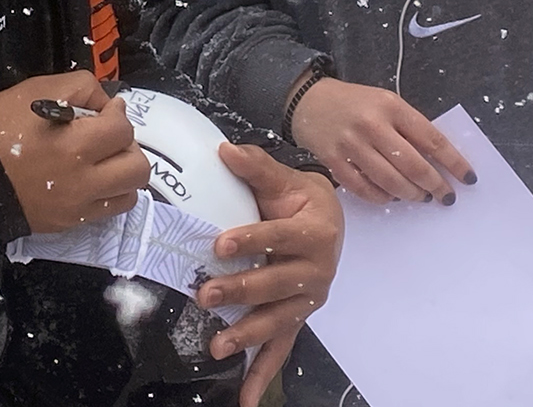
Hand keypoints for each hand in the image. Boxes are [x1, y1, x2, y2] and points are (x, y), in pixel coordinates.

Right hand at [0, 71, 149, 233]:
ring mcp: (77, 207)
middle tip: (109, 137)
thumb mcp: (37, 88)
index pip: (123, 129)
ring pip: (130, 194)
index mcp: (75, 145)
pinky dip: (110, 194)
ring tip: (105, 160)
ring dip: (125, 173)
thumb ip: (82, 88)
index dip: (118, 113)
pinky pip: (108, 212)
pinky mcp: (68, 223)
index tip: (105, 110)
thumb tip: (107, 105)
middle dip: (129, 145)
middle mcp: (83, 181)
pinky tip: (93, 180)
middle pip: (137, 167)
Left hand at [192, 144, 343, 406]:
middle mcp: (317, 271)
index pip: (279, 237)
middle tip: (205, 293)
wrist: (328, 219)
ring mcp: (308, 299)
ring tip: (218, 345)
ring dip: (248, 334)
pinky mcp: (298, 318)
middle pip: (276, 283)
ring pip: (278, 320)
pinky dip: (263, 375)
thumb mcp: (283, 179)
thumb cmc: (300, 198)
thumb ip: (256, 167)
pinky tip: (245, 399)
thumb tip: (225, 151)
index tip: (219, 243)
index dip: (250, 239)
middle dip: (241, 290)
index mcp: (316, 232)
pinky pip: (281, 348)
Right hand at [288, 76, 474, 203]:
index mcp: (392, 107)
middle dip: (435, 186)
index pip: (432, 139)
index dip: (454, 162)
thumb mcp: (387, 103)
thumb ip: (409, 127)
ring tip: (421, 196)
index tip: (468, 177)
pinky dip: (382, 198)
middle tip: (445, 196)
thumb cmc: (356, 103)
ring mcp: (352, 145)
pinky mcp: (334, 162)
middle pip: (413, 166)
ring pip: (391, 182)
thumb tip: (438, 162)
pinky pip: (365, 189)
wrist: (309, 101)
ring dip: (411, 194)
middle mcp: (373, 125)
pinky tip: (392, 197)